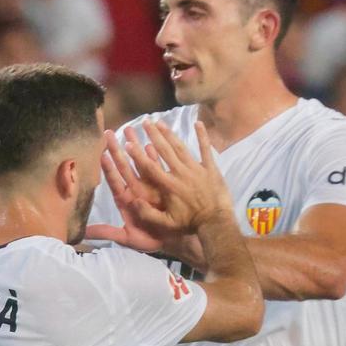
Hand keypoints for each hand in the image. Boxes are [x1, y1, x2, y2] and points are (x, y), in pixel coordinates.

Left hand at [87, 129, 167, 251]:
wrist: (173, 240)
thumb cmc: (149, 239)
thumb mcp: (127, 238)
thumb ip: (107, 232)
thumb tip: (84, 234)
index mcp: (126, 200)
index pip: (114, 180)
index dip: (108, 168)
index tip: (101, 154)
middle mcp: (136, 189)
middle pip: (124, 166)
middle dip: (117, 149)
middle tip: (109, 132)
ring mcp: (150, 185)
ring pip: (140, 162)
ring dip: (135, 146)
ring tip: (130, 129)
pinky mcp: (164, 184)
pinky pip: (159, 167)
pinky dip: (155, 155)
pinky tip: (151, 143)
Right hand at [112, 120, 230, 235]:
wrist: (216, 222)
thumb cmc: (190, 224)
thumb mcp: (166, 224)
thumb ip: (148, 214)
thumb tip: (132, 201)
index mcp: (168, 186)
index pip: (150, 167)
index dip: (138, 155)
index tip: (129, 143)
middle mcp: (180, 173)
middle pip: (164, 151)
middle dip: (153, 135)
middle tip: (144, 122)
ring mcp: (196, 169)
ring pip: (180, 148)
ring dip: (169, 134)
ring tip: (160, 122)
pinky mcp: (210, 168)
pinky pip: (206, 149)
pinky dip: (202, 136)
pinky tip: (198, 123)